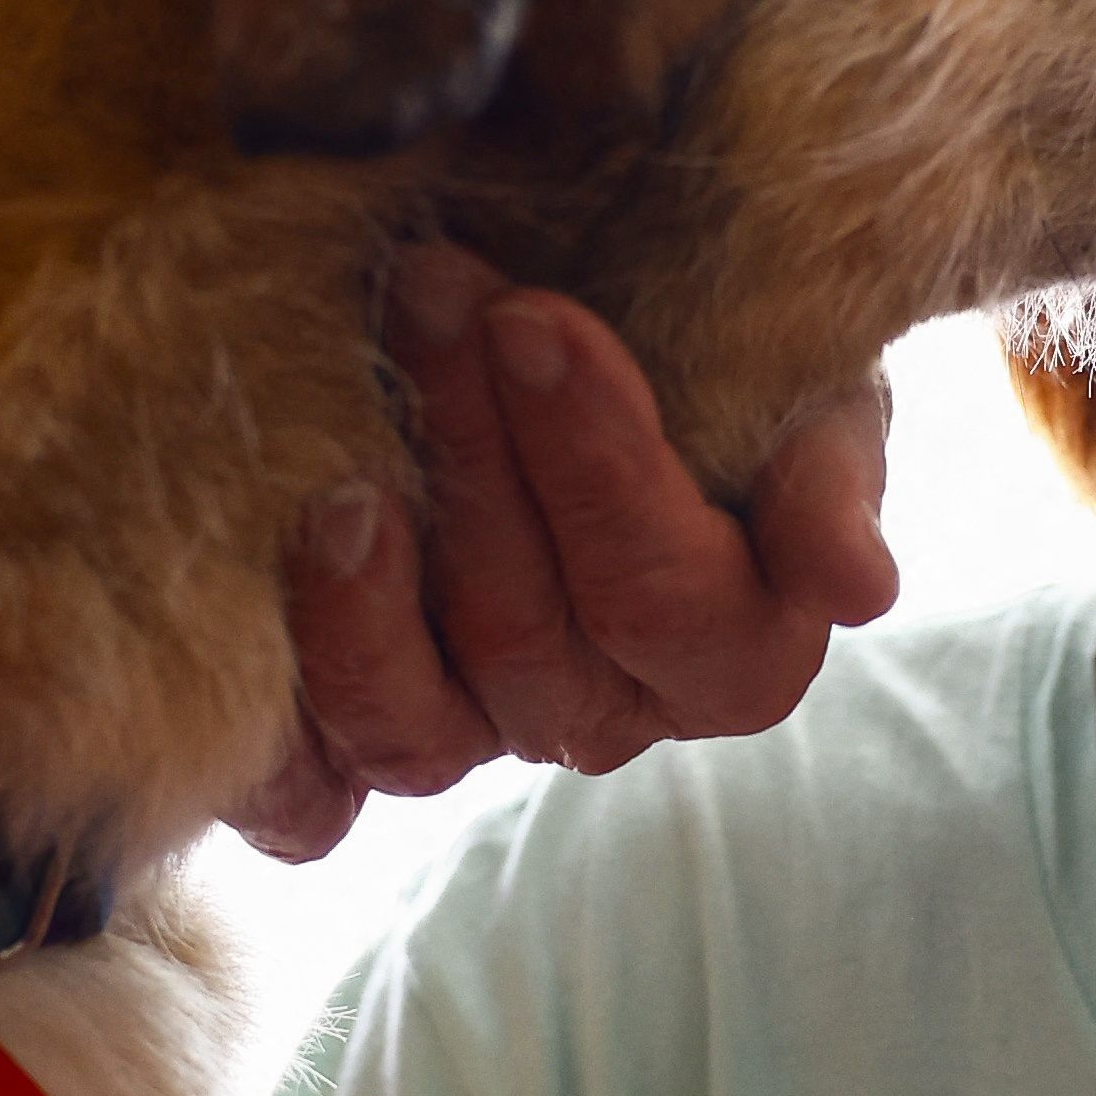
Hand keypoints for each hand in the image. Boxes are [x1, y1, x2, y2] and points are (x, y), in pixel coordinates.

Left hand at [238, 243, 896, 860]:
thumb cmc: (709, 344)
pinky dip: (274, 750)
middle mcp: (604, 712)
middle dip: (473, 454)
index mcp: (732, 648)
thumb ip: (827, 474)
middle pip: (528, 635)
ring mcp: (476, 733)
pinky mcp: (359, 747)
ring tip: (335, 485)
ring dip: (364, 610)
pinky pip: (311, 804)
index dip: (597, 466)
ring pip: (417, 733)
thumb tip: (857, 591)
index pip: (664, 594)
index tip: (534, 316)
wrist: (601, 319)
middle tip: (425, 291)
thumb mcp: (801, 378)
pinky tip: (238, 642)